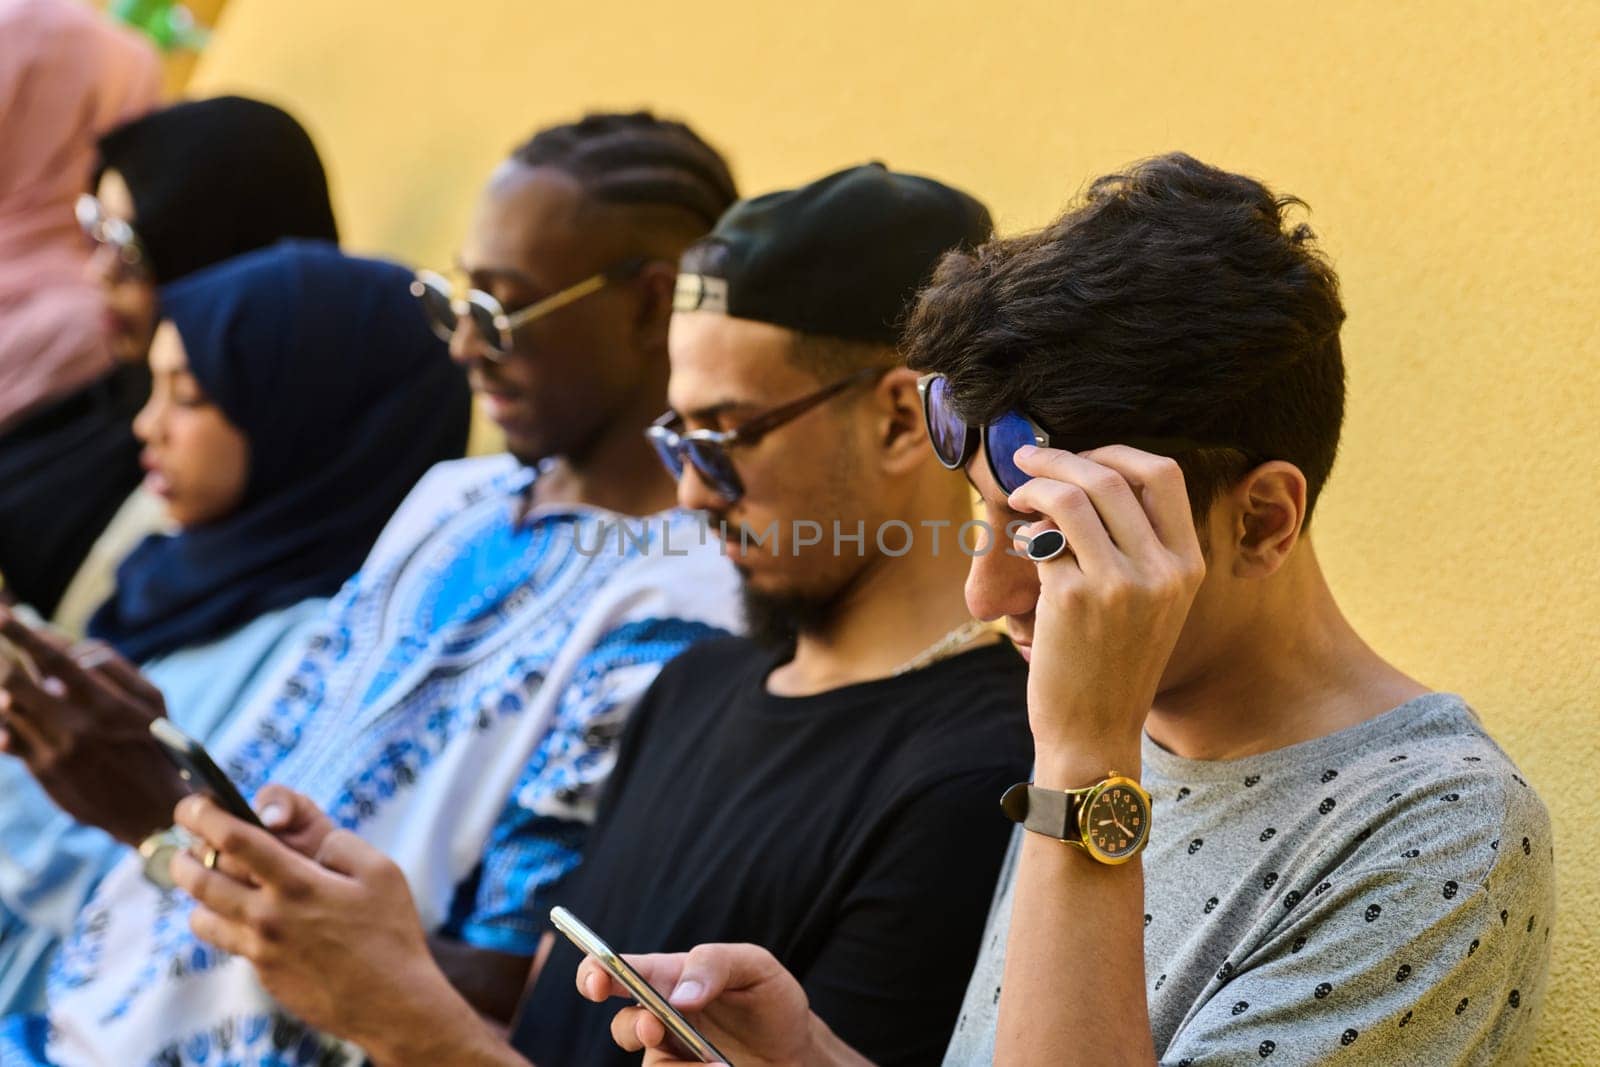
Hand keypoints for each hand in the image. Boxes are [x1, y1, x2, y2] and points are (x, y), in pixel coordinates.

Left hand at [0, 607, 182, 843]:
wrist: (152, 810)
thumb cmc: (157, 747)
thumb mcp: (153, 702)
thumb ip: (116, 670)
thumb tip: (75, 651)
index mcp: (105, 702)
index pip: (56, 658)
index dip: (24, 634)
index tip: (2, 615)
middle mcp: (75, 724)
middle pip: (17, 682)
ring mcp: (55, 749)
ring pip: (9, 710)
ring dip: (0, 691)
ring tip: (3, 678)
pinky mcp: (43, 770)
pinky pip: (8, 740)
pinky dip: (2, 724)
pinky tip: (4, 716)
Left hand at [172, 794, 469, 1056]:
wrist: (391, 1003)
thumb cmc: (391, 933)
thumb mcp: (382, 871)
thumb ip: (340, 844)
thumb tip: (310, 840)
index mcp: (297, 883)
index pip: (234, 839)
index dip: (205, 815)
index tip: (193, 804)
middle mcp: (269, 917)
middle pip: (200, 879)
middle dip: (182, 855)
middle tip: (184, 844)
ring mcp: (261, 950)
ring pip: (202, 916)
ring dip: (194, 892)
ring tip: (201, 877)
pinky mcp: (264, 974)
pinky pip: (227, 942)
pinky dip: (221, 922)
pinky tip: (239, 914)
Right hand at [576, 944, 848, 1066]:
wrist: (797, 1051)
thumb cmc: (770, 1000)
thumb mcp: (755, 966)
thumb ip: (714, 963)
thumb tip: (677, 994)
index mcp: (669, 977)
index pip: (619, 969)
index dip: (594, 972)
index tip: (597, 981)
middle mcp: (661, 1017)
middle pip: (622, 1024)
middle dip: (632, 1028)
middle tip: (654, 1026)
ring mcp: (670, 1054)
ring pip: (651, 1063)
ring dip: (677, 1063)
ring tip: (716, 1061)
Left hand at [1008, 445, 1205, 780]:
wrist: (1095, 731)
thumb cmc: (1113, 663)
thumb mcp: (1152, 603)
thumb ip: (1138, 545)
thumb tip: (1090, 478)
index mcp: (1187, 565)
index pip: (1163, 474)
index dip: (1116, 452)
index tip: (1082, 454)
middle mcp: (1162, 570)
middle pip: (1110, 476)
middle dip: (1060, 457)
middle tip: (1027, 458)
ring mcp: (1120, 583)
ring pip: (1072, 498)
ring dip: (1035, 485)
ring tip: (1018, 495)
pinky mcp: (1074, 599)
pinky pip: (1043, 538)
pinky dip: (1025, 530)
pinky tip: (1020, 542)